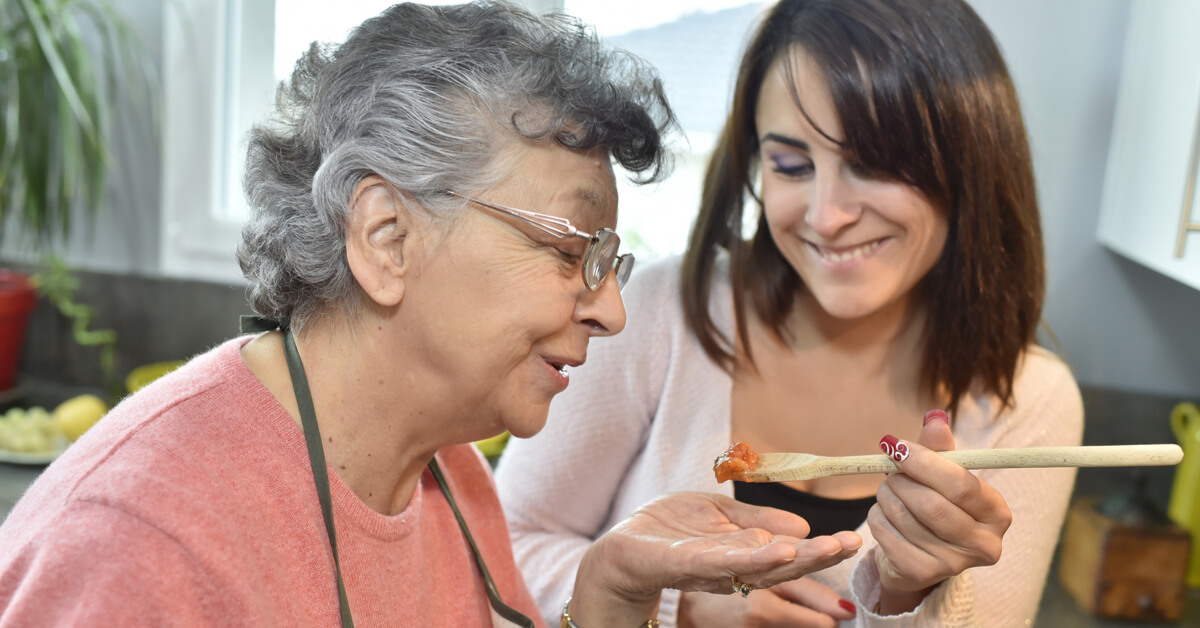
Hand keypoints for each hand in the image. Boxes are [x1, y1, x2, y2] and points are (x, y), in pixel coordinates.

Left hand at [570, 492, 862, 626]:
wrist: (620, 550)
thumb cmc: (669, 531)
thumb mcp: (719, 516)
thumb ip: (758, 520)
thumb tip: (802, 525)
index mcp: (744, 556)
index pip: (788, 554)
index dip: (821, 551)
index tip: (854, 540)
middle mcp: (733, 569)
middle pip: (781, 566)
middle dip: (819, 557)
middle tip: (853, 543)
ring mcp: (709, 569)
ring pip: (757, 568)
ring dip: (794, 561)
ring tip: (823, 549)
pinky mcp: (683, 563)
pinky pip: (721, 562)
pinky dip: (752, 558)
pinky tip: (778, 551)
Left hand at [870, 411, 1011, 612]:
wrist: (918, 554)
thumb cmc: (937, 505)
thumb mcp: (943, 476)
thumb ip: (940, 448)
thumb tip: (935, 416)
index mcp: (998, 513)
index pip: (960, 484)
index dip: (924, 461)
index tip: (896, 445)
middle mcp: (984, 545)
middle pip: (931, 504)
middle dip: (901, 480)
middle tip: (889, 469)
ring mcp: (953, 565)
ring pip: (904, 517)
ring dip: (886, 496)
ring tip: (889, 491)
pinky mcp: (922, 574)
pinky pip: (886, 533)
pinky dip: (877, 516)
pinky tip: (886, 514)